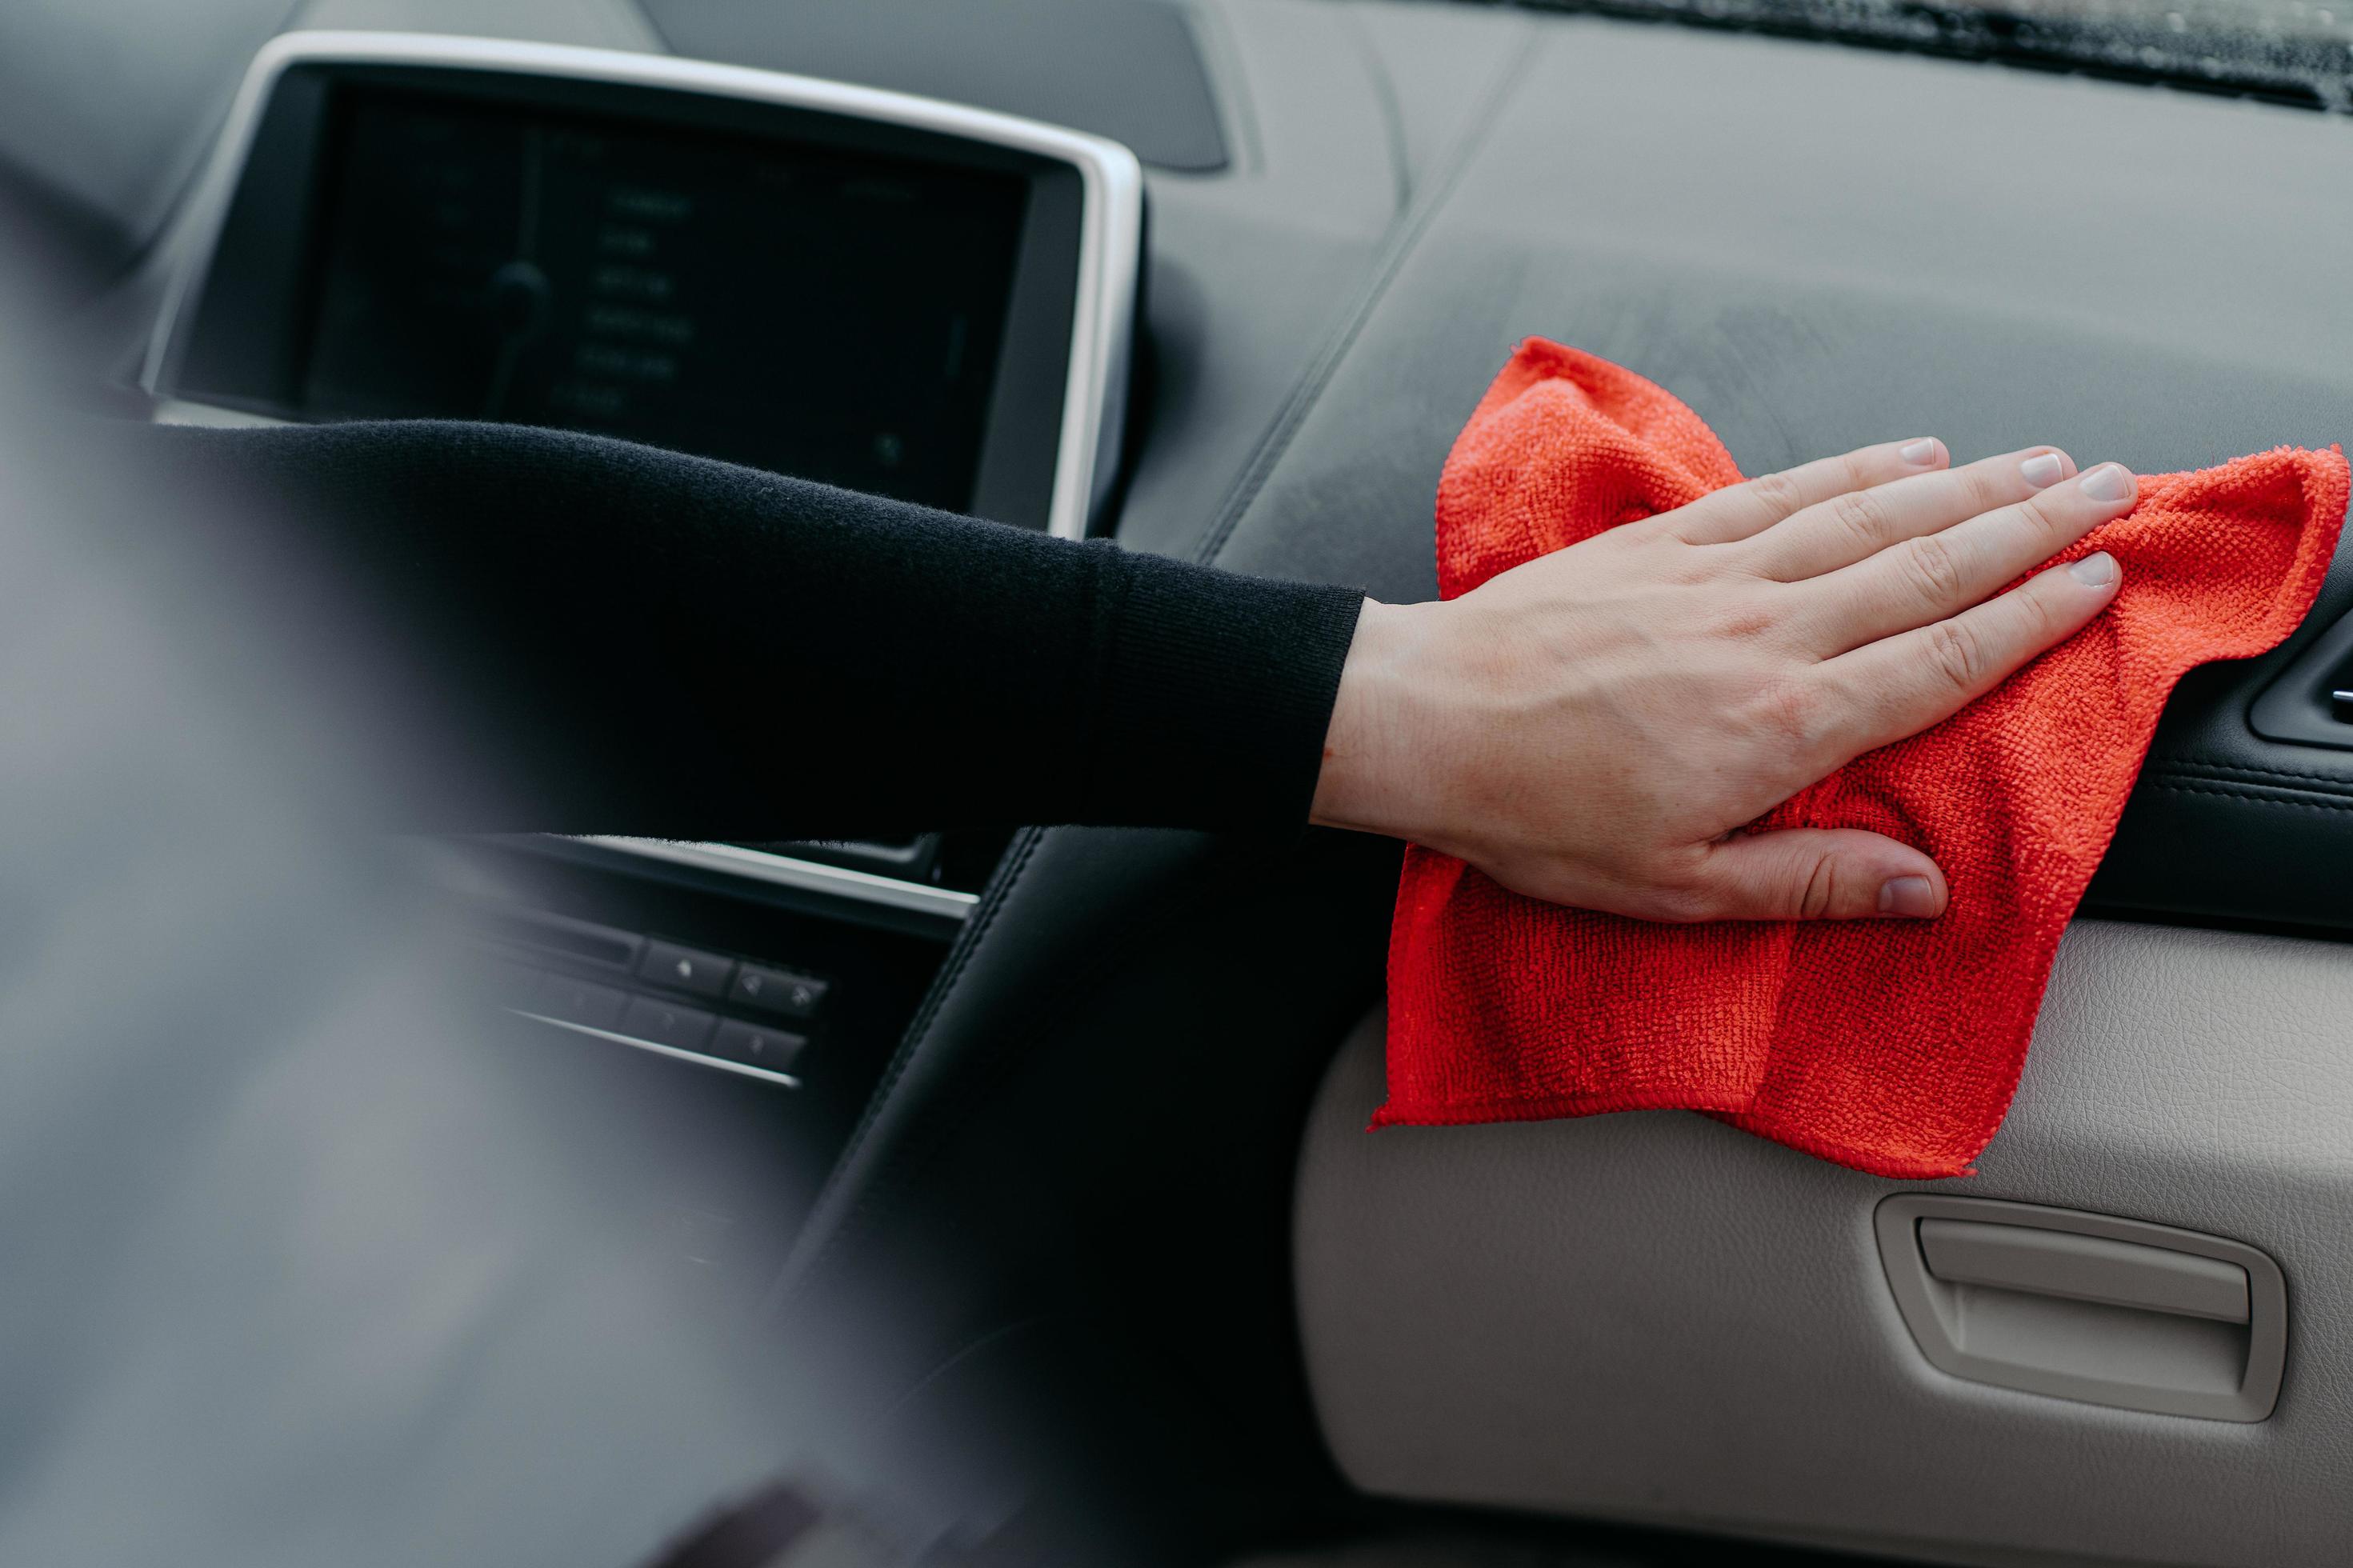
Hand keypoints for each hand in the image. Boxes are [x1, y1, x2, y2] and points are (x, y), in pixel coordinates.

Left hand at [1310, 439, 2131, 920]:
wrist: (1424, 722)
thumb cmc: (1535, 813)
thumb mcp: (1675, 886)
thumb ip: (1810, 884)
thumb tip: (1927, 891)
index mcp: (1781, 723)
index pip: (1942, 658)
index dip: (2033, 617)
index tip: (2100, 581)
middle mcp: (1766, 632)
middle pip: (1930, 566)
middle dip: (2033, 526)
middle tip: (2111, 490)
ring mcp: (1715, 575)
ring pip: (1871, 516)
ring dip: (1968, 485)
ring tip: (2041, 460)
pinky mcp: (1665, 541)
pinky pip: (1783, 491)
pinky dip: (1855, 469)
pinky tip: (1908, 453)